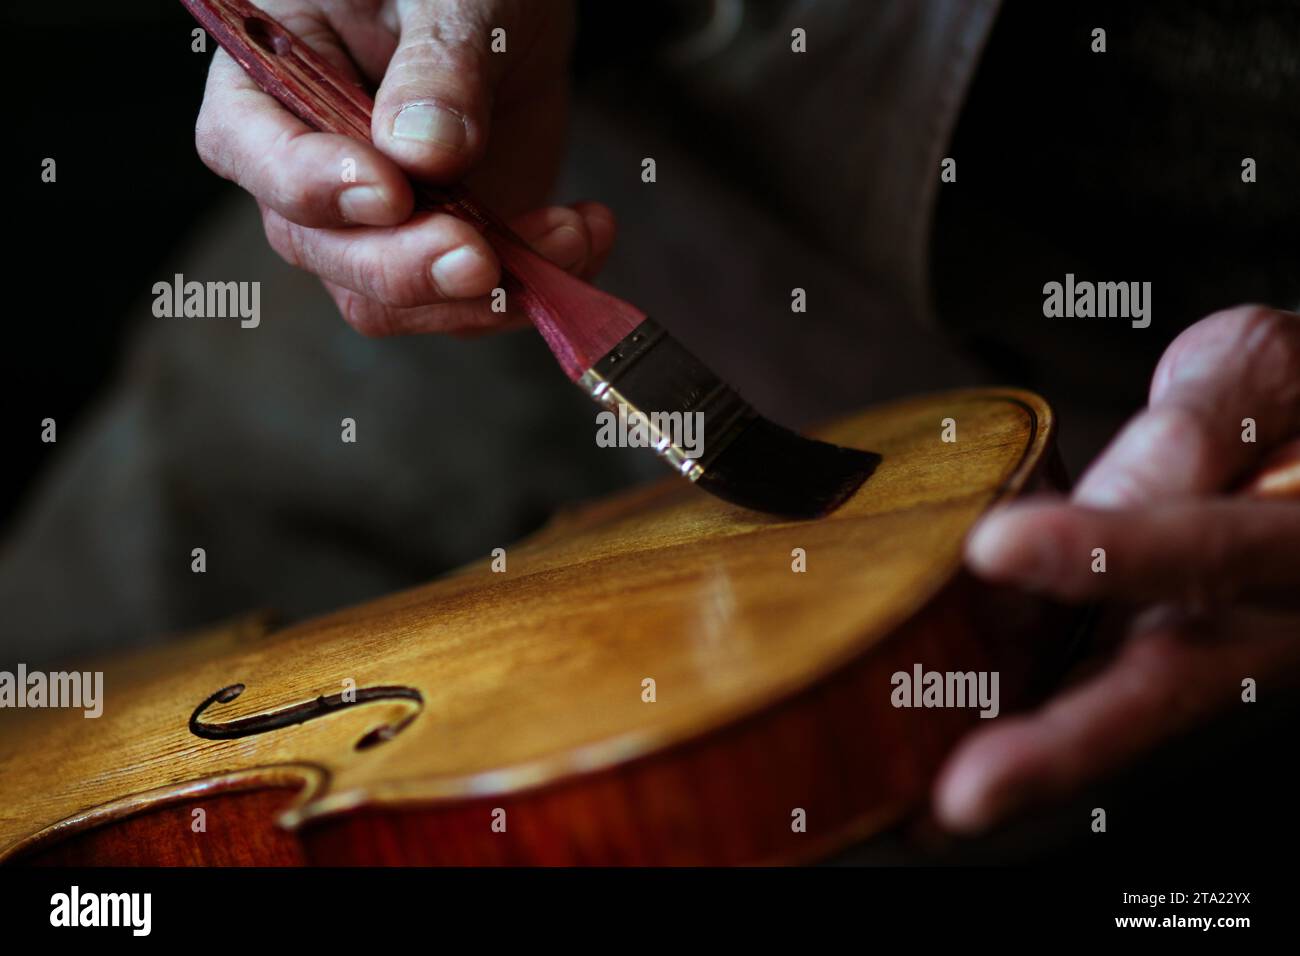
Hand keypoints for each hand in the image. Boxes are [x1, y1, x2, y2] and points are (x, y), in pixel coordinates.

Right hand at [194, 0, 613, 335]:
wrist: (517, 5)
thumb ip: (436, 66)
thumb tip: (424, 155)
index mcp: (272, 78)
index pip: (249, 148)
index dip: (312, 184)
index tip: (391, 192)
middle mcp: (310, 164)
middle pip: (319, 248)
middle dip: (404, 266)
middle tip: (480, 260)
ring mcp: (376, 221)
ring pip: (390, 299)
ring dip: (480, 295)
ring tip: (568, 234)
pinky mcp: (443, 247)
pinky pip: (467, 301)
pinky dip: (531, 285)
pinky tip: (584, 233)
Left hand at [937, 305, 1299, 831]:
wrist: (1290, 443)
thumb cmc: (1281, 409)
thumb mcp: (1265, 379)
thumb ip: (1214, 418)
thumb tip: (1166, 460)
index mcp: (1291, 547)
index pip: (1208, 551)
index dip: (1105, 551)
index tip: (995, 546)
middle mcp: (1252, 625)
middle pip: (1158, 693)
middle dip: (1060, 747)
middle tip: (967, 791)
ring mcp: (1199, 655)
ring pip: (1111, 722)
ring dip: (1020, 769)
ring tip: (917, 803)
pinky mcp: (1149, 664)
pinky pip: (1079, 708)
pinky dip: (1013, 748)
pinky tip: (928, 785)